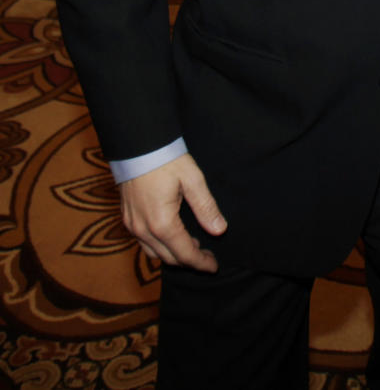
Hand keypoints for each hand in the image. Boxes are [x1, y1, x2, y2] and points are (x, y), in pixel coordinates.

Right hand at [119, 152, 226, 271]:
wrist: (138, 145)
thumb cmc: (167, 159)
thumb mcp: (193, 179)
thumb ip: (206, 207)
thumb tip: (219, 230)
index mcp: (162, 223)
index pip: (185, 254)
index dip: (201, 263)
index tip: (214, 266)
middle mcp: (143, 230)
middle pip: (168, 258)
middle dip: (189, 261)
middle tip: (207, 257)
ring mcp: (132, 225)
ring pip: (154, 253)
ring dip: (173, 255)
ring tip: (192, 246)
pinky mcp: (127, 218)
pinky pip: (143, 243)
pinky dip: (159, 247)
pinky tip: (172, 236)